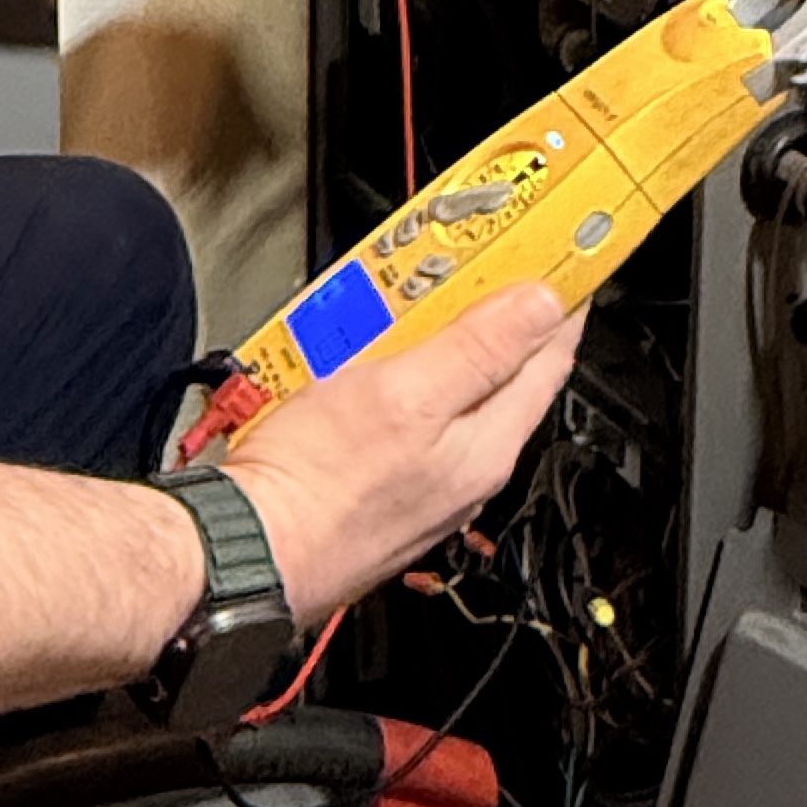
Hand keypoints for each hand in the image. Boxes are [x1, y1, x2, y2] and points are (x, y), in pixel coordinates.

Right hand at [222, 283, 585, 624]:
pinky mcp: (377, 483)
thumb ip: (479, 349)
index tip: (560, 258)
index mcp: (487, 448)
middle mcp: (463, 471)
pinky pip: (400, 415)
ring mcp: (421, 480)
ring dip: (430, 342)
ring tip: (403, 303)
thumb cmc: (318, 488)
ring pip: (444, 392)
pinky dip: (390, 377)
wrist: (246, 548)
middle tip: (471, 263)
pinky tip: (358, 360)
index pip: (548, 359)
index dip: (558, 300)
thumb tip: (541, 307)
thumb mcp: (407, 394)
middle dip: (486, 312)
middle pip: (496, 372)